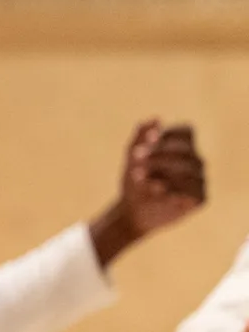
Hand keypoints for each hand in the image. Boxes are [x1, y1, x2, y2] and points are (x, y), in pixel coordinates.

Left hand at [89, 120, 204, 265]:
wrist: (131, 212)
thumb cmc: (134, 182)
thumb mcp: (132, 159)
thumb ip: (141, 137)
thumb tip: (155, 119)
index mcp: (184, 148)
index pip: (186, 132)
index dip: (166, 135)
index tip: (144, 142)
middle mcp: (196, 162)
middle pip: (185, 151)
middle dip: (158, 154)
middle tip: (135, 159)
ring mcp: (200, 180)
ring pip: (189, 170)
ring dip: (161, 170)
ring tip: (137, 176)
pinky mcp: (200, 198)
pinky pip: (191, 190)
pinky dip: (171, 188)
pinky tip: (154, 189)